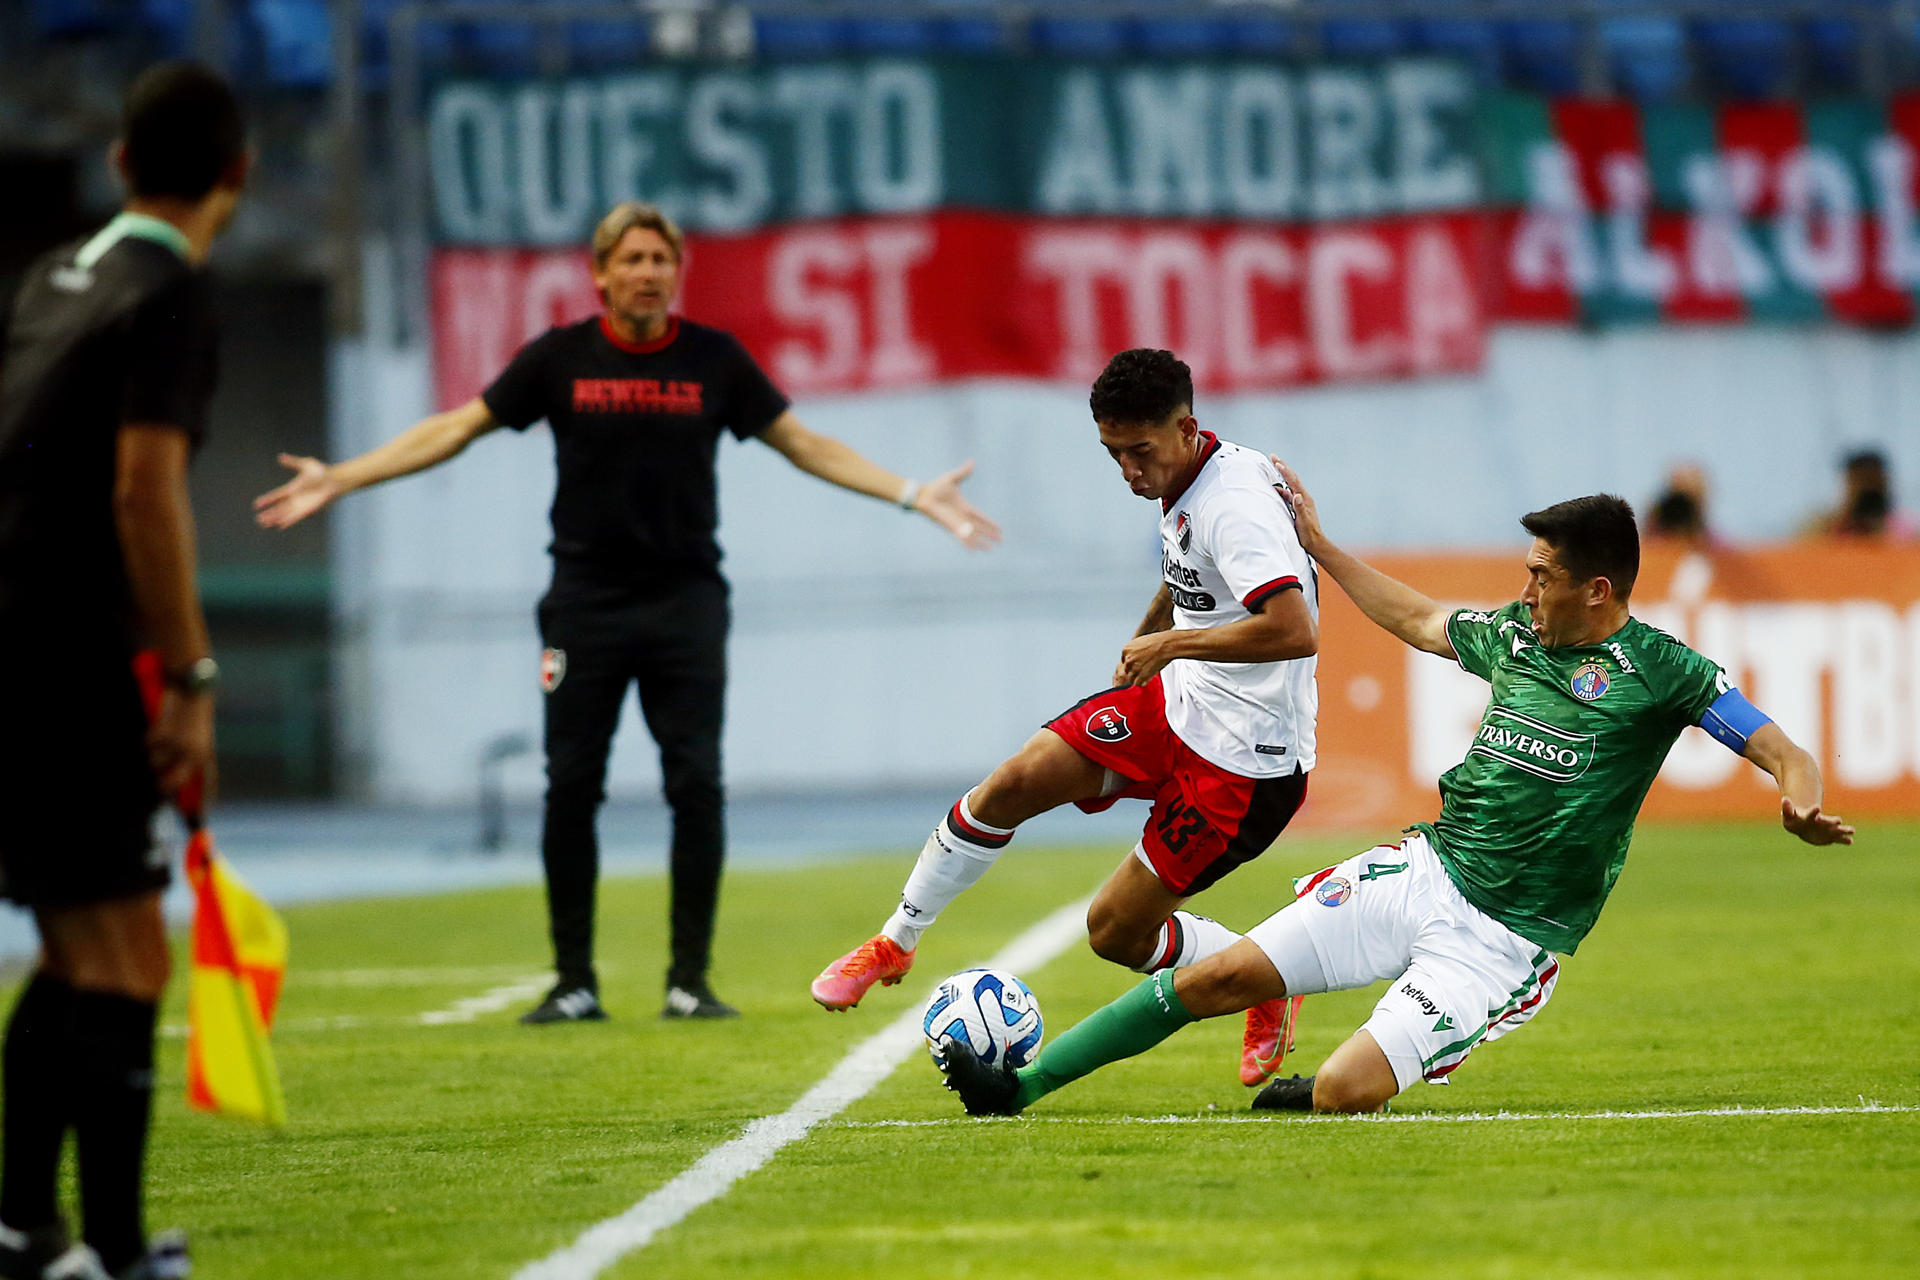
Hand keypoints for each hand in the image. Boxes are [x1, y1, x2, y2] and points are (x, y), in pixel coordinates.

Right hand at [149, 688, 215, 804]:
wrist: (193, 690)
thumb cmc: (194, 717)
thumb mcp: (198, 740)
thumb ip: (191, 761)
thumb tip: (172, 785)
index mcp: (207, 755)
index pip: (206, 785)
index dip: (201, 803)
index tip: (195, 819)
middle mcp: (195, 754)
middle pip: (173, 784)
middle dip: (163, 787)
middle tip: (159, 784)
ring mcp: (179, 746)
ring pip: (155, 763)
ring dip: (155, 754)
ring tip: (165, 739)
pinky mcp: (165, 735)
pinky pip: (148, 746)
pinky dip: (149, 739)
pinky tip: (160, 728)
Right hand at [254, 454, 339, 528]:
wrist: (335, 480)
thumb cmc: (322, 472)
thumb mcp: (306, 464)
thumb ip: (292, 462)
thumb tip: (280, 457)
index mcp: (292, 488)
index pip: (277, 496)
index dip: (267, 500)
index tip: (256, 504)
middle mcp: (295, 499)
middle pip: (279, 508)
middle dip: (269, 514)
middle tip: (259, 519)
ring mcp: (302, 505)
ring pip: (285, 514)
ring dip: (275, 519)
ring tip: (264, 524)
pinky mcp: (309, 510)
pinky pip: (296, 517)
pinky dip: (288, 521)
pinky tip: (281, 526)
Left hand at [914, 461, 1001, 550]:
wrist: (923, 495)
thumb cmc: (935, 487)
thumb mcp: (953, 478)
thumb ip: (964, 472)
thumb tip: (972, 461)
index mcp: (964, 506)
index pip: (980, 516)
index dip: (989, 522)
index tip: (999, 527)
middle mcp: (962, 517)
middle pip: (980, 528)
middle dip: (990, 534)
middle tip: (1001, 540)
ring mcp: (957, 523)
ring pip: (973, 535)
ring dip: (981, 542)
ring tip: (990, 550)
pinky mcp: (951, 527)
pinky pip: (962, 537)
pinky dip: (968, 544)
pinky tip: (974, 551)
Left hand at [1114, 632, 1175, 686]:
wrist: (1164, 646)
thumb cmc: (1156, 642)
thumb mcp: (1140, 641)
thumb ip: (1134, 650)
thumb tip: (1135, 656)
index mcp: (1126, 650)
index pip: (1124, 661)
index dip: (1132, 663)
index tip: (1137, 663)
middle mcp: (1128, 660)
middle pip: (1127, 670)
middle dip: (1134, 670)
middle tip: (1143, 668)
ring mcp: (1135, 669)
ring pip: (1131, 678)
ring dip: (1137, 678)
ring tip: (1144, 675)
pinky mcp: (1142, 676)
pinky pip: (1138, 683)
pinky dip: (1142, 682)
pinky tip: (1146, 679)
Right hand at [1269, 457, 1327, 558]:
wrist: (1315, 543)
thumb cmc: (1309, 534)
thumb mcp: (1304, 521)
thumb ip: (1300, 508)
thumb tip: (1297, 495)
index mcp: (1304, 499)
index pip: (1293, 481)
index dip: (1284, 471)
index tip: (1276, 462)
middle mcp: (1303, 498)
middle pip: (1292, 479)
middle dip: (1283, 468)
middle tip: (1273, 457)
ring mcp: (1301, 502)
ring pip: (1290, 485)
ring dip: (1282, 476)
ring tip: (1274, 468)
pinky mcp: (1298, 507)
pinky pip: (1288, 495)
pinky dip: (1282, 489)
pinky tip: (1276, 489)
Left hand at [1781, 796, 1852, 845]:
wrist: (1802, 826)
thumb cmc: (1795, 819)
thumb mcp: (1788, 814)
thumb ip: (1787, 808)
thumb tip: (1785, 799)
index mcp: (1810, 816)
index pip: (1811, 813)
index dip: (1813, 811)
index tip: (1816, 807)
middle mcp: (1822, 822)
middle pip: (1827, 821)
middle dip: (1832, 821)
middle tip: (1838, 821)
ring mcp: (1827, 829)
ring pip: (1837, 829)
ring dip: (1843, 830)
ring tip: (1852, 830)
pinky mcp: (1831, 837)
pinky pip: (1839, 839)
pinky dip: (1844, 840)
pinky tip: (1850, 841)